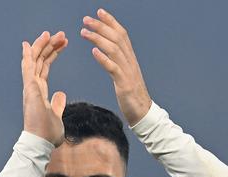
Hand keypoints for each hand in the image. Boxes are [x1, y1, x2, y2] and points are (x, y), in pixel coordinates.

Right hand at [21, 31, 68, 145]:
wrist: (42, 142)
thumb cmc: (48, 134)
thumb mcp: (57, 115)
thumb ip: (58, 104)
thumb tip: (61, 94)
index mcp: (40, 92)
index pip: (45, 68)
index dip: (52, 54)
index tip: (62, 44)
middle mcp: (33, 87)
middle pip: (40, 61)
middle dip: (50, 46)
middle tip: (61, 34)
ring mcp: (30, 88)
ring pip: (34, 61)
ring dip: (41, 46)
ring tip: (51, 34)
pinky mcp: (30, 90)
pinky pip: (28, 69)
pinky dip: (28, 56)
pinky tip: (29, 44)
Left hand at [81, 9, 151, 125]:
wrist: (143, 113)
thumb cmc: (132, 96)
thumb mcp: (125, 75)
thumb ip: (117, 62)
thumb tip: (106, 51)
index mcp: (130, 59)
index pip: (121, 35)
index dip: (111, 22)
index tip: (99, 12)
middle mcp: (130, 62)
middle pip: (117, 38)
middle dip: (101, 26)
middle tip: (86, 19)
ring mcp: (128, 73)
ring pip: (114, 50)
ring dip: (98, 39)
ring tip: (84, 32)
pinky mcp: (125, 84)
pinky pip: (114, 68)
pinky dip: (104, 59)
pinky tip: (94, 52)